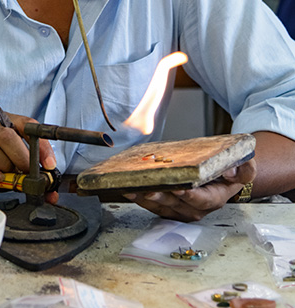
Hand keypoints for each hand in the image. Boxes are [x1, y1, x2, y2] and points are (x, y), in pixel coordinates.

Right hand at [0, 114, 57, 199]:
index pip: (27, 125)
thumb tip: (51, 193)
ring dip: (3, 164)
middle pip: (5, 135)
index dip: (41, 144)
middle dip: (21, 155)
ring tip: (8, 177)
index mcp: (4, 123)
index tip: (49, 164)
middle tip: (28, 173)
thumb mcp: (11, 164)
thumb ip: (29, 175)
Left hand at [124, 158, 256, 221]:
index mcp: (216, 198)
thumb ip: (244, 169)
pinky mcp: (169, 206)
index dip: (191, 196)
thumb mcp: (245, 165)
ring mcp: (182, 208)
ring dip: (146, 200)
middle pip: (177, 206)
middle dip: (162, 198)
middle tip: (150, 189)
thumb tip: (231, 170)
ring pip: (162, 207)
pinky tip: (129, 189)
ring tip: (132, 189)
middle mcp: (198, 207)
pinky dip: (141, 198)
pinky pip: (154, 205)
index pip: (202, 200)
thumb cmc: (231, 168)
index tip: (180, 189)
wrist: (224, 173)